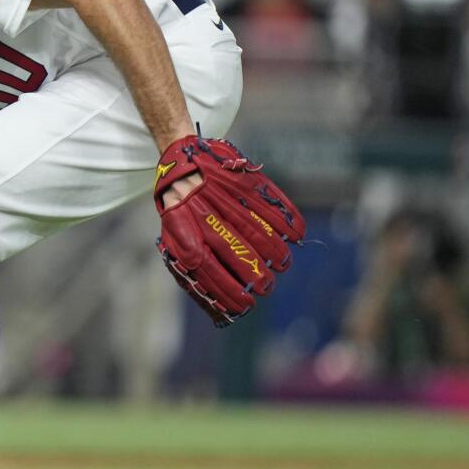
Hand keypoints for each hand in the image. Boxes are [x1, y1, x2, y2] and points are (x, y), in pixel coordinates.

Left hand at [153, 135, 305, 326]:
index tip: (245, 306)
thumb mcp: (173, 237)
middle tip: (265, 286)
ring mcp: (226, 198)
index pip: (209, 269)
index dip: (229, 290)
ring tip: (282, 265)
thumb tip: (216, 308)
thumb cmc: (180, 209)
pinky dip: (289, 221)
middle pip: (238, 253)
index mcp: (184, 232)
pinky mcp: (244, 182)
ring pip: (259, 231)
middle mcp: (205, 216)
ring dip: (276, 253)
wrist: (183, 160)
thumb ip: (191, 268)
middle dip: (256, 276)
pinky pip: (272, 204)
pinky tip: (296, 235)